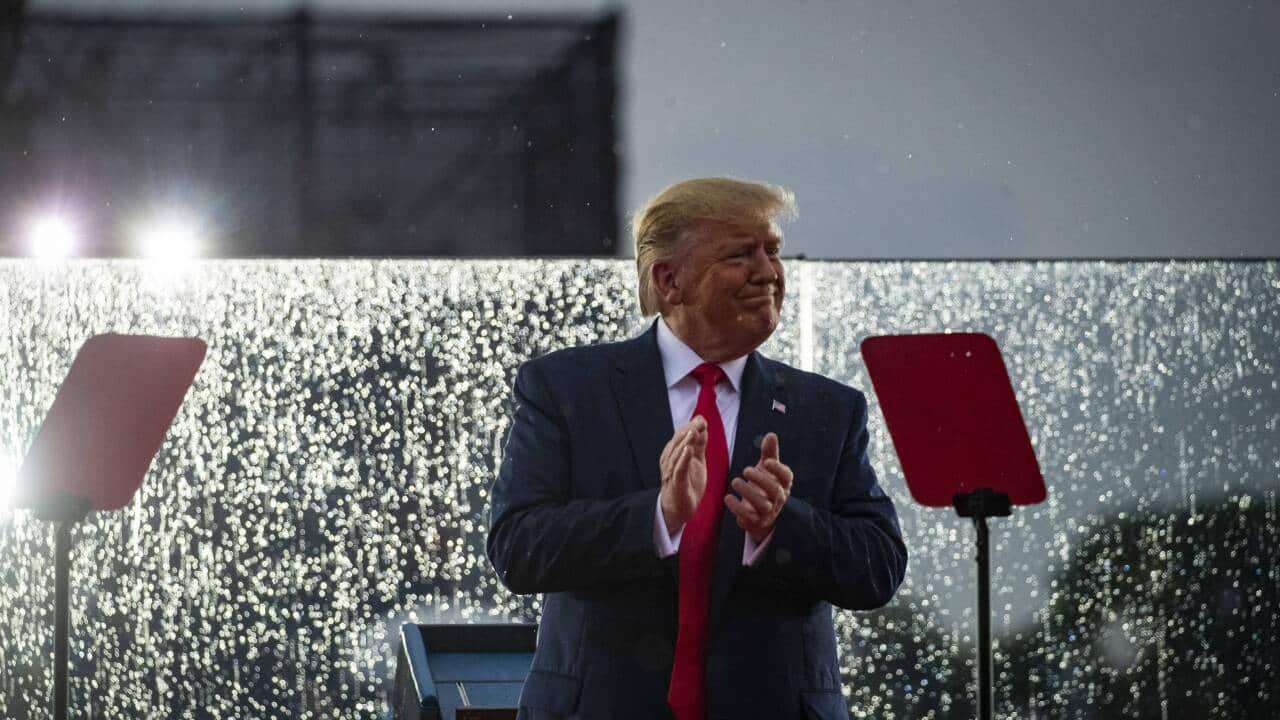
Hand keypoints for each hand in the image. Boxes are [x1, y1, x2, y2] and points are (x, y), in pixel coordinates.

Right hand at [659, 417, 707, 534]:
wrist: (679, 508)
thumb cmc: (687, 482)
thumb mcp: (696, 460)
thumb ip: (699, 444)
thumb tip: (702, 424)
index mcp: (673, 453)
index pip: (680, 436)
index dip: (690, 426)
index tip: (701, 418)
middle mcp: (669, 460)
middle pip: (677, 442)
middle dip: (689, 430)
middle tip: (700, 421)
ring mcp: (672, 472)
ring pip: (677, 454)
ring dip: (686, 442)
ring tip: (694, 431)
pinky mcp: (677, 484)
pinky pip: (679, 470)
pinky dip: (683, 460)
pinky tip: (688, 450)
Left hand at [725, 432, 791, 542]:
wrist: (760, 512)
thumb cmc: (764, 483)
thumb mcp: (766, 468)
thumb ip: (769, 452)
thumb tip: (771, 434)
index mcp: (783, 483)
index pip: (786, 476)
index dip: (778, 469)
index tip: (766, 461)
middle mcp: (779, 498)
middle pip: (775, 491)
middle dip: (761, 480)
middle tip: (746, 470)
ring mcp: (768, 512)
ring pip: (763, 505)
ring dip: (748, 493)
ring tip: (735, 481)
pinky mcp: (756, 521)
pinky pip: (748, 518)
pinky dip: (737, 508)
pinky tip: (727, 497)